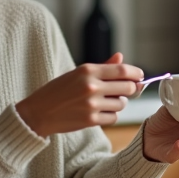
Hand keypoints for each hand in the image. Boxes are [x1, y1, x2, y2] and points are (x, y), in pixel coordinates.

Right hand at [16, 53, 142, 138]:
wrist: (38, 112)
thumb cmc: (57, 90)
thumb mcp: (77, 73)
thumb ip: (102, 67)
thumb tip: (121, 57)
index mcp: (87, 70)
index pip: (122, 70)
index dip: (136, 73)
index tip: (140, 76)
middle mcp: (91, 86)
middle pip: (127, 87)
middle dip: (131, 89)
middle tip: (127, 90)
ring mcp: (91, 104)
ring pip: (121, 104)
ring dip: (119, 103)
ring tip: (106, 101)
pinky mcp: (91, 120)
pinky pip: (113, 117)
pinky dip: (111, 115)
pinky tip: (100, 112)